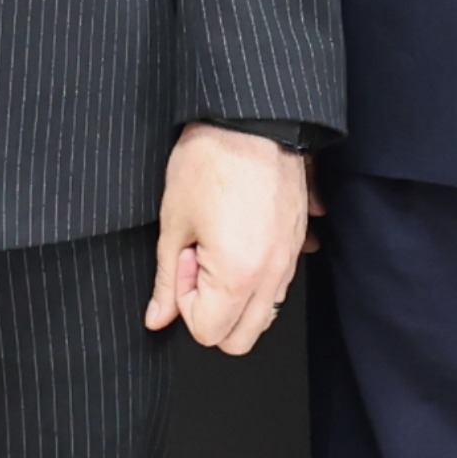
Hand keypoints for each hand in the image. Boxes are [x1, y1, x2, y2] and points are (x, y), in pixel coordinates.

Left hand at [148, 125, 312, 352]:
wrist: (251, 119)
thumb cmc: (210, 160)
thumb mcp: (174, 221)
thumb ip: (167, 278)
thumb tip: (157, 318)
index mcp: (238, 277)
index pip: (208, 332)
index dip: (184, 302)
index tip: (182, 260)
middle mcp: (272, 277)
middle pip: (241, 339)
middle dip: (211, 313)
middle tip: (196, 262)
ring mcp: (291, 260)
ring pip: (264, 314)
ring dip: (235, 296)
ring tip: (217, 245)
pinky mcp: (299, 242)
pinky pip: (278, 284)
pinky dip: (256, 277)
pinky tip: (238, 238)